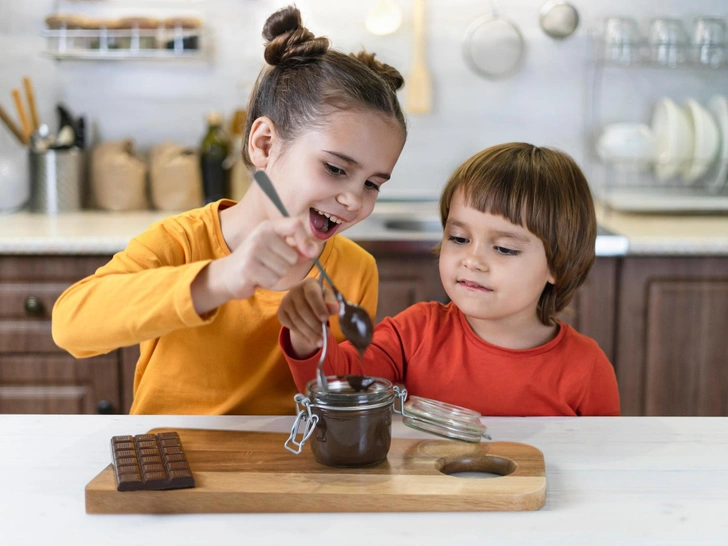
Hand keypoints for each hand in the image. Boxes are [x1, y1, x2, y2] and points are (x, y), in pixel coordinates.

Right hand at [192, 217, 320, 314]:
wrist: (227, 274)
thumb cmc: (257, 262)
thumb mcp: (277, 250)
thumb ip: (297, 249)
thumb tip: (314, 250)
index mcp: (269, 227)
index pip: (295, 225)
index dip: (305, 240)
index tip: (308, 253)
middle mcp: (261, 234)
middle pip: (292, 256)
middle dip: (285, 266)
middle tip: (269, 265)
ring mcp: (253, 250)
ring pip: (283, 270)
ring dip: (276, 275)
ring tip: (263, 271)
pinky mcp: (248, 267)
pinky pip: (273, 279)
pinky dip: (268, 283)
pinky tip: (257, 278)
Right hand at [278, 277, 339, 357]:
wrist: (307, 303)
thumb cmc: (321, 299)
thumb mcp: (329, 299)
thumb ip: (332, 303)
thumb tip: (334, 308)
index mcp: (308, 283)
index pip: (312, 294)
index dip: (318, 307)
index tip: (325, 319)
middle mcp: (294, 290)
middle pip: (303, 310)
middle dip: (315, 325)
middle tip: (325, 336)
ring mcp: (285, 301)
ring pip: (296, 320)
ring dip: (309, 333)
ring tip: (320, 342)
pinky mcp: (281, 312)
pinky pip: (290, 326)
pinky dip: (302, 335)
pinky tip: (311, 340)